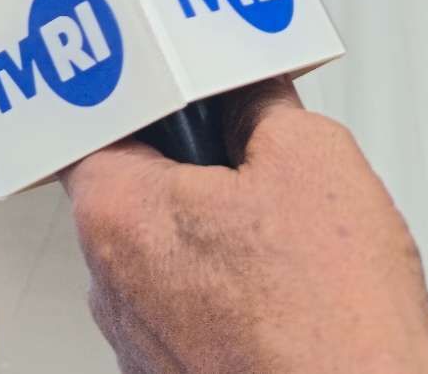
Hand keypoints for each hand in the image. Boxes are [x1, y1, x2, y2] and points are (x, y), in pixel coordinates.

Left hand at [61, 79, 427, 373]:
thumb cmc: (331, 322)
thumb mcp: (312, 157)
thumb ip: (263, 107)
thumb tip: (257, 99)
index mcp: (115, 212)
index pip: (96, 123)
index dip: (144, 96)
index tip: (171, 84)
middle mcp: (108, 285)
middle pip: (133, 192)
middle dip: (189, 170)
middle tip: (246, 157)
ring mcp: (138, 344)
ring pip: (163, 259)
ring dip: (209, 239)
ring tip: (279, 239)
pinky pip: (187, 315)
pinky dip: (224, 298)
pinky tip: (280, 294)